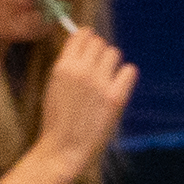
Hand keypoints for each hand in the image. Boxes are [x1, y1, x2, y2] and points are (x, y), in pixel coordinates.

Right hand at [32, 20, 137, 174]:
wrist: (64, 148)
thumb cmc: (57, 119)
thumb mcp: (53, 85)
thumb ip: (68, 65)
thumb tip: (84, 47)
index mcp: (63, 66)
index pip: (82, 35)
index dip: (88, 39)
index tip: (90, 45)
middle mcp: (82, 69)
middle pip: (100, 43)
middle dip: (99, 53)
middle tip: (97, 68)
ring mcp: (100, 82)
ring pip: (114, 53)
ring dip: (111, 63)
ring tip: (106, 79)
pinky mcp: (115, 96)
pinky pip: (129, 70)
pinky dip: (125, 76)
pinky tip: (118, 86)